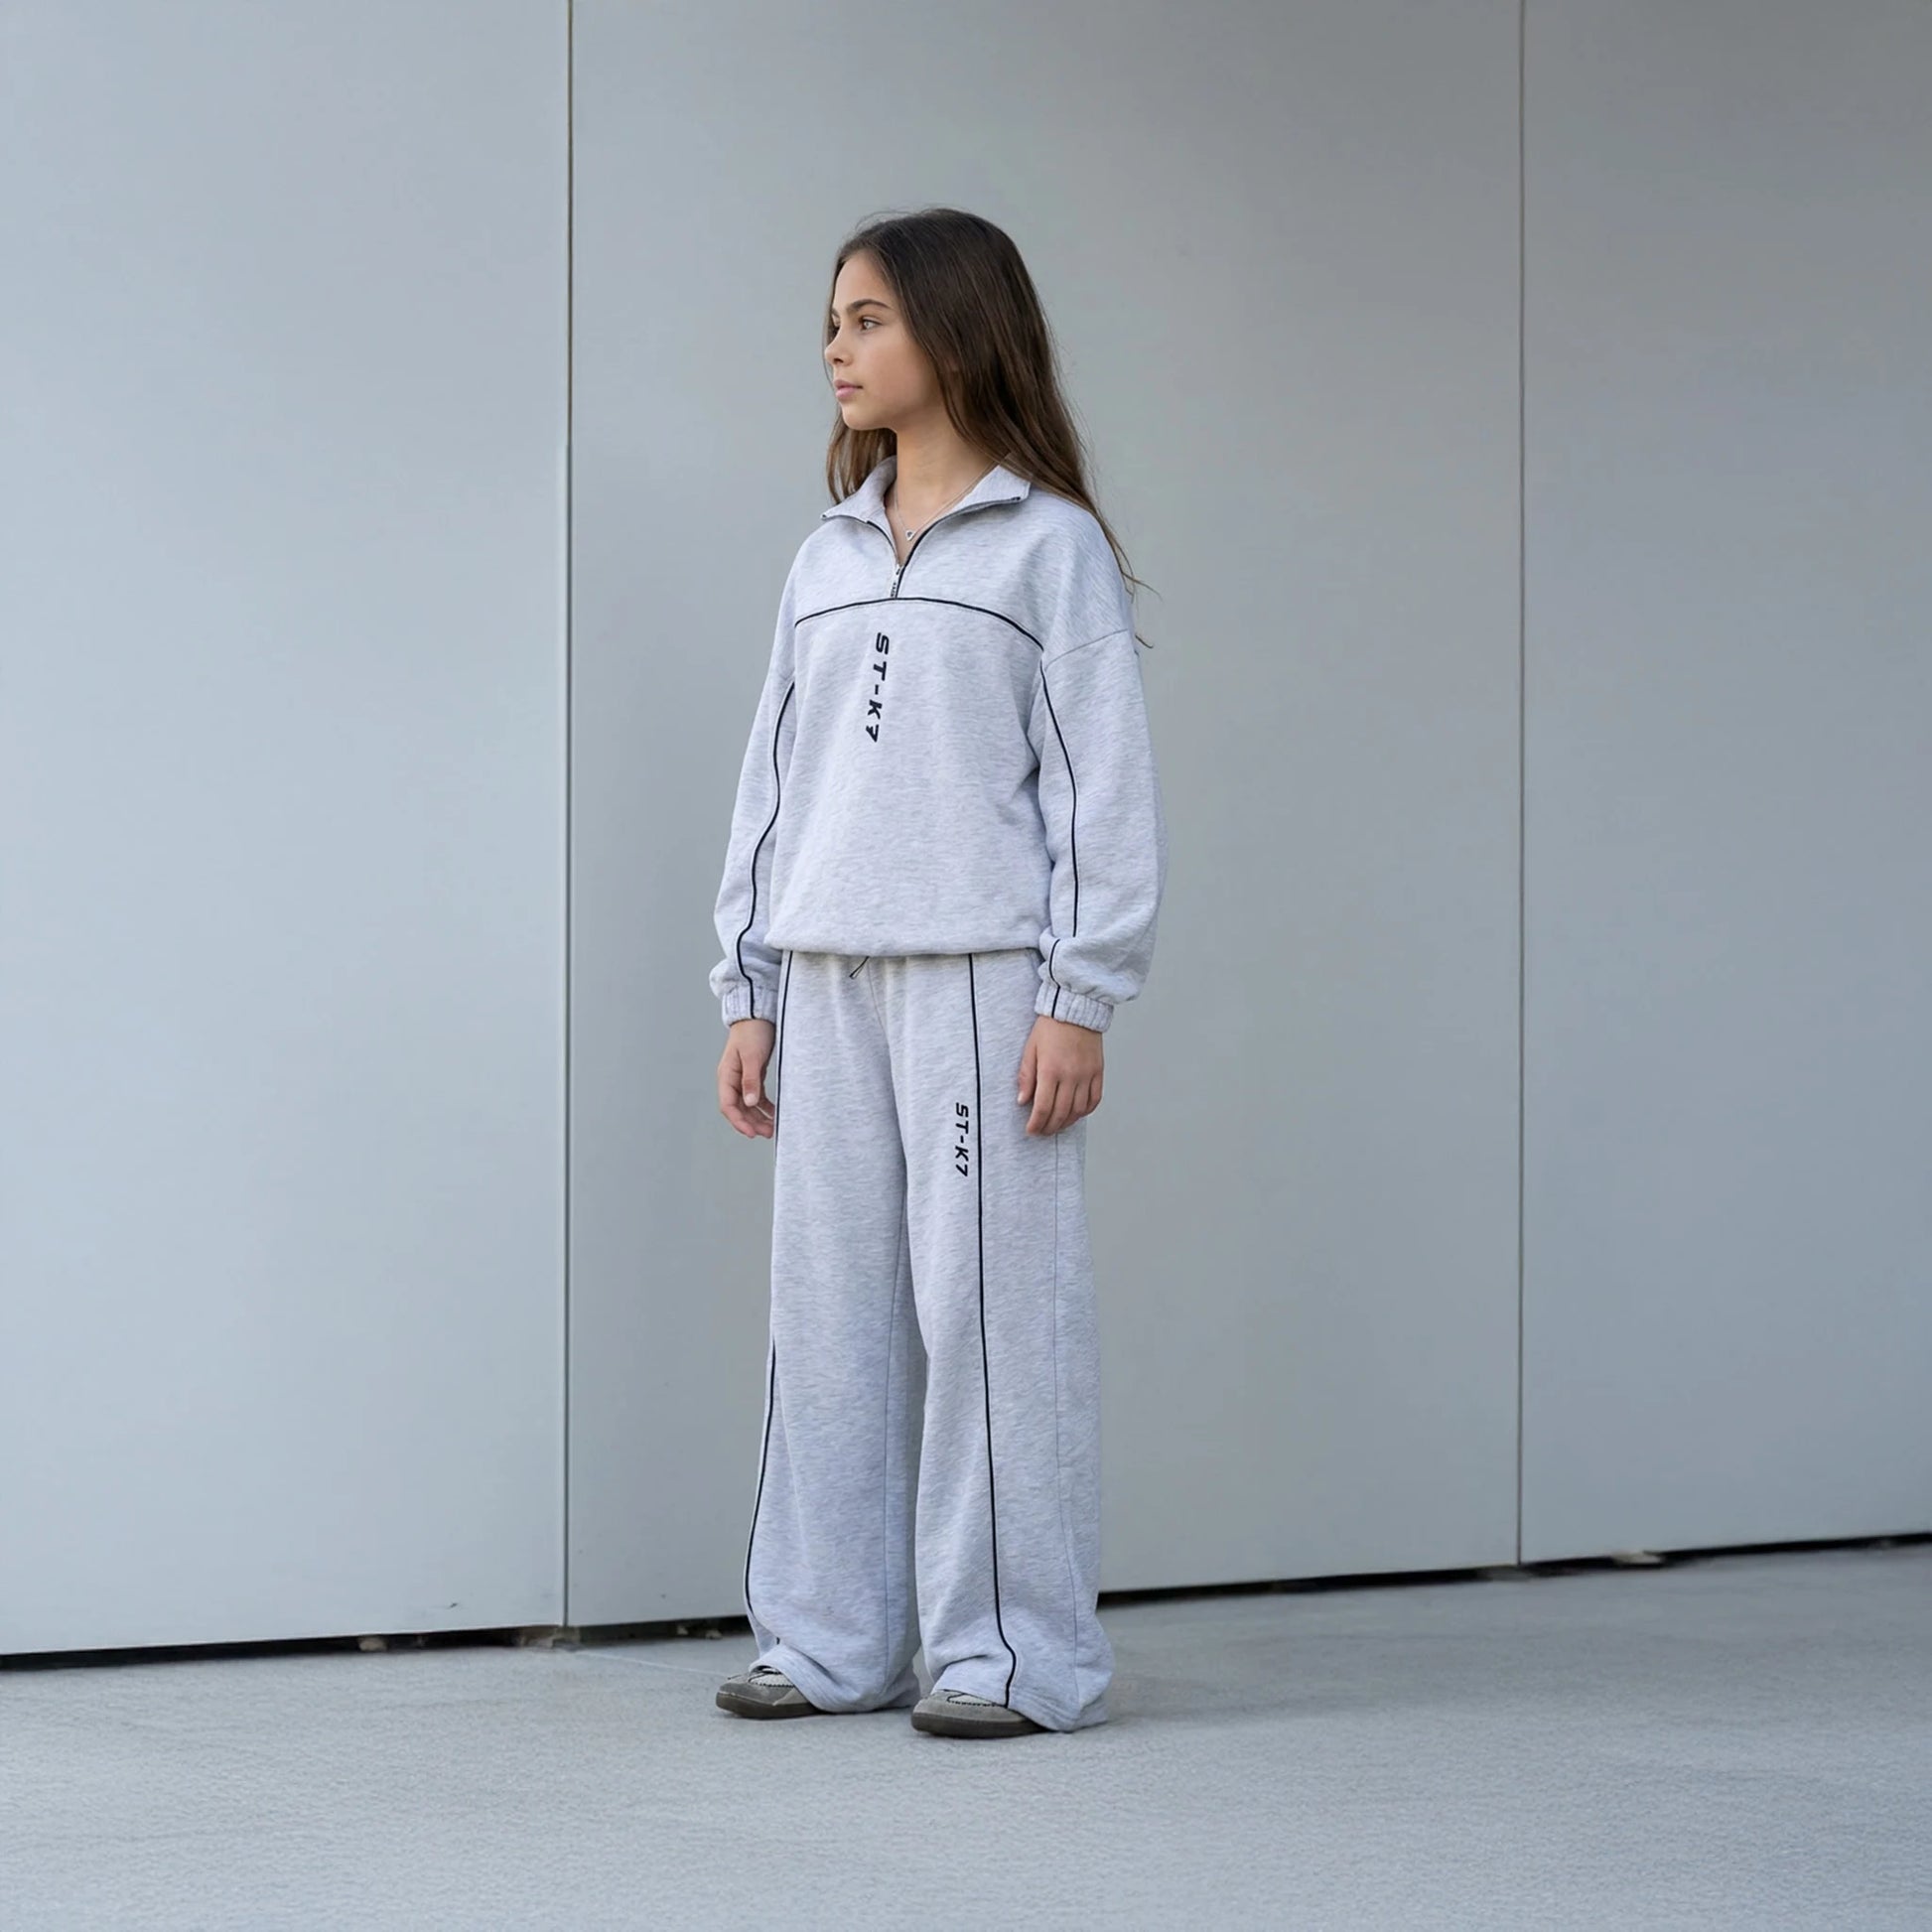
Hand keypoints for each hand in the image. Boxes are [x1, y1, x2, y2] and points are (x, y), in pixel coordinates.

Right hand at [719, 1018, 776, 1137]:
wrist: (758, 1014)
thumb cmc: (752, 1032)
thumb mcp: (752, 1056)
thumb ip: (751, 1080)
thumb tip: (749, 1103)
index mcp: (726, 1076)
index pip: (728, 1105)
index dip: (738, 1121)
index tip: (752, 1132)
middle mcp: (732, 1079)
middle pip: (739, 1108)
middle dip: (751, 1122)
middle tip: (767, 1133)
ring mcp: (743, 1078)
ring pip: (748, 1104)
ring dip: (759, 1117)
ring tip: (772, 1127)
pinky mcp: (754, 1074)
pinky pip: (757, 1096)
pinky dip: (765, 1106)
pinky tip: (774, 1113)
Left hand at [1017, 1014, 1102, 1135]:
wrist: (1076, 1009)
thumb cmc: (1050, 1027)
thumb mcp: (1030, 1049)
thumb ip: (1026, 1076)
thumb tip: (1022, 1100)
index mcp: (1050, 1070)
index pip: (1042, 1107)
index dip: (1036, 1123)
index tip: (1031, 1130)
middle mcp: (1070, 1075)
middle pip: (1060, 1113)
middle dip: (1049, 1127)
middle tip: (1042, 1131)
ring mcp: (1086, 1075)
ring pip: (1078, 1110)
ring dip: (1067, 1122)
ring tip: (1057, 1125)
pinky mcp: (1098, 1072)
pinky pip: (1094, 1099)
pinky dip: (1085, 1111)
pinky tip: (1076, 1113)